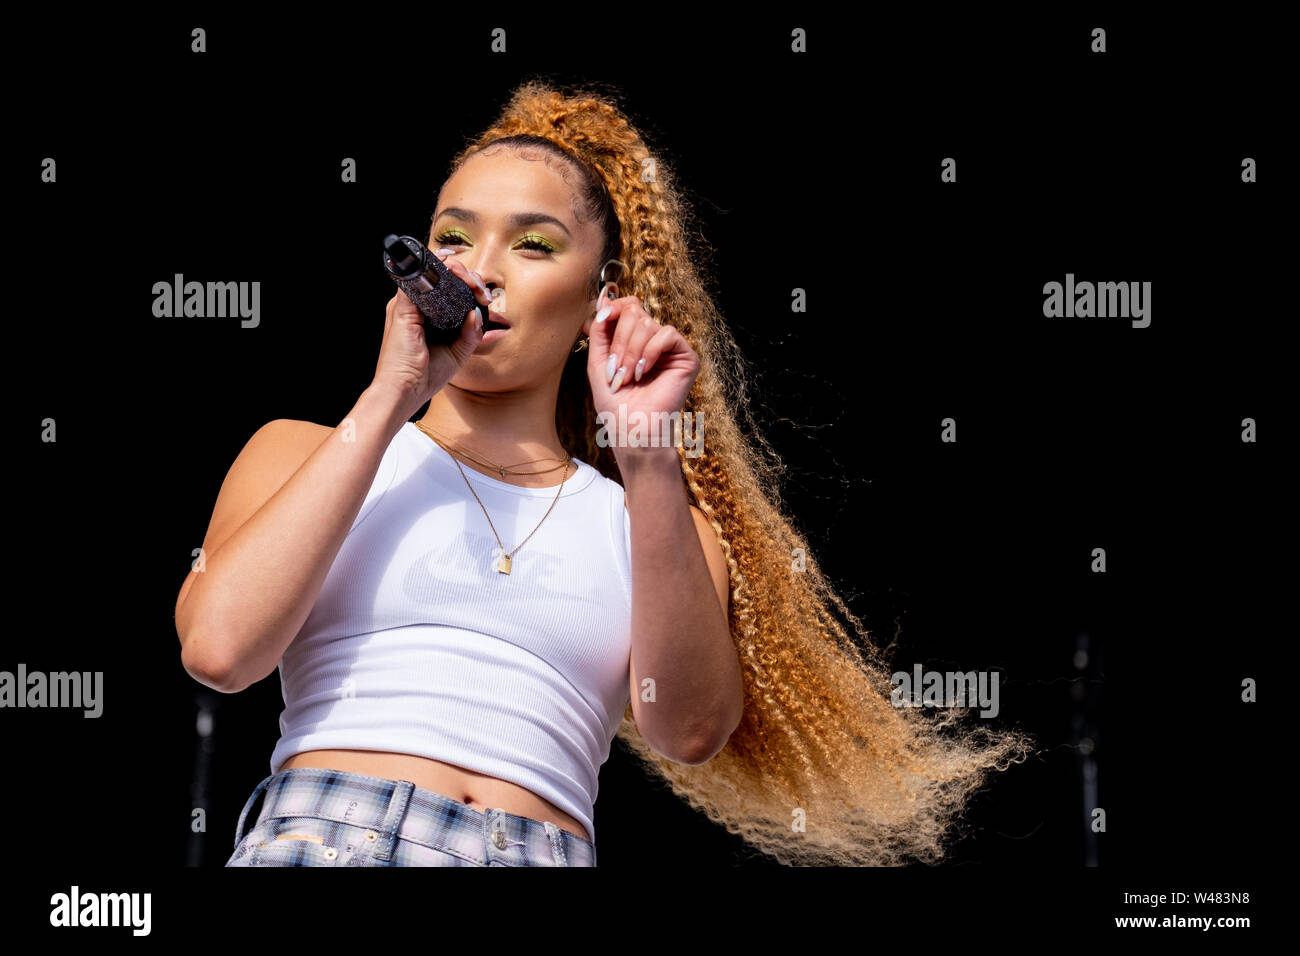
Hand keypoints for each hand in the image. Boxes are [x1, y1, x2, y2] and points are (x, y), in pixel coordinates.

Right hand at [371, 255, 491, 417]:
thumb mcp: (457, 353)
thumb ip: (470, 334)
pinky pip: (417, 279)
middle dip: (466, 277)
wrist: (405, 391)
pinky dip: (437, 272)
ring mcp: (406, 305)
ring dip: (456, 271)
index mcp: (426, 317)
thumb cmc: (425, 376)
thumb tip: (476, 313)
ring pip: (430, 274)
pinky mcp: (402, 308)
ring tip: (475, 284)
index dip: (467, 286)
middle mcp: (414, 308)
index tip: (484, 297)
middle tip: (482, 291)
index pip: (446, 290)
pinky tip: (455, 274)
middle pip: (440, 278)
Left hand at [584, 284, 700, 465]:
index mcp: (635, 340)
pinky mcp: (686, 357)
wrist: (632, 430)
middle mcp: (654, 340)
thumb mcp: (598, 363)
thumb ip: (599, 331)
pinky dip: (650, 352)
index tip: (599, 319)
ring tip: (628, 378)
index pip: (628, 306)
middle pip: (635, 311)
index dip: (613, 308)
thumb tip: (602, 301)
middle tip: (616, 371)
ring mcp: (670, 348)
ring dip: (630, 352)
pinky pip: (666, 334)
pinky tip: (644, 372)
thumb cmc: (615, 404)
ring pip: (647, 323)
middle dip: (619, 341)